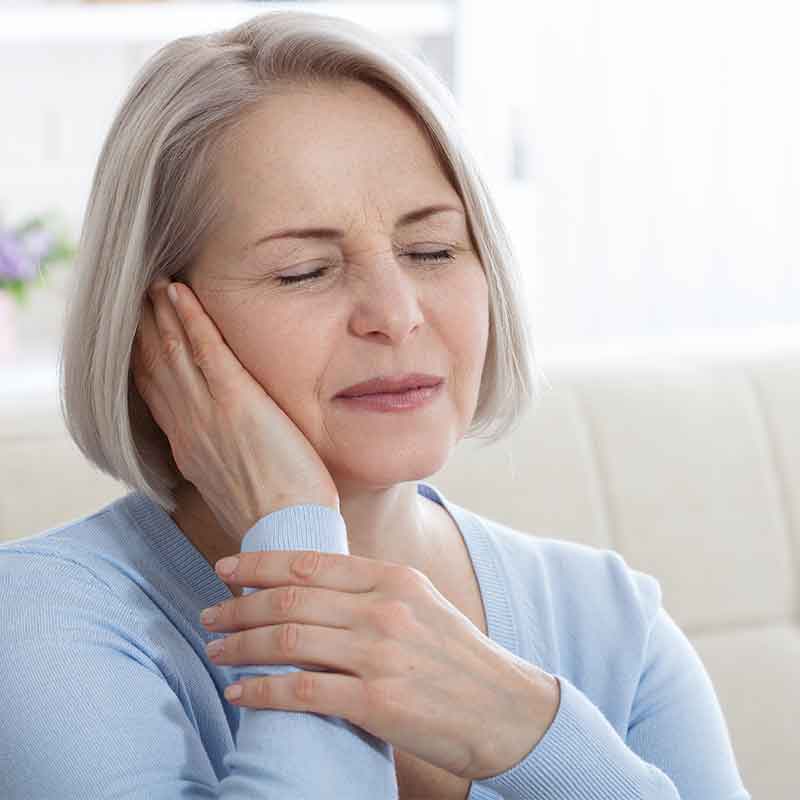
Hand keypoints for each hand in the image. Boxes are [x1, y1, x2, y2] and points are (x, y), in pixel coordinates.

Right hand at [131, 278, 339, 540]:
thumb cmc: (275, 519)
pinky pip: (205, 348)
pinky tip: (180, 291)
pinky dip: (189, 317)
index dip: (143, 360)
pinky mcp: (236, 401)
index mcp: (189, 448)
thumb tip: (225, 454)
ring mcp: (207, 412)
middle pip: (154, 366)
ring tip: (154, 284)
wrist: (286, 534)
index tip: (137, 336)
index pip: (155, 394)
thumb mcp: (235, 489)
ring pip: (172, 351)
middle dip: (144, 328)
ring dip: (161, 313)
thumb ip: (223, 463)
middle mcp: (188, 426)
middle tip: (136, 296)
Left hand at [200, 549, 560, 780]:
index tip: (226, 569)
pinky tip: (240, 692)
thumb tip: (314, 582)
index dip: (260, 564)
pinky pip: (302, 691)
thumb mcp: (421, 603)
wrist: (504, 710)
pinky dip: (263, 690)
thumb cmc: (456, 656)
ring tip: (216, 650)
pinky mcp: (376, 702)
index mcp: (393, 579)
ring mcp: (379, 655)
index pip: (310, 563)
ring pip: (289, 640)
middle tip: (210, 615)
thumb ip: (372, 589)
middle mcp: (383, 609)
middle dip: (240, 606)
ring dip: (242, 645)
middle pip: (291, 599)